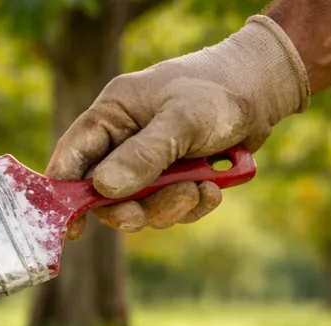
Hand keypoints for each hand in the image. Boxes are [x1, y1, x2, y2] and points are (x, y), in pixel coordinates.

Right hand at [48, 15, 310, 239]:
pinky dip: (192, 205)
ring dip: (169, 207)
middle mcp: (124, 141)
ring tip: (200, 190)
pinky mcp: (174, 178)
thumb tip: (103, 189)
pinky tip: (213, 189)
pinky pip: (170, 208)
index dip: (65, 193)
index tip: (74, 227)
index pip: (73, 157)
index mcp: (112, 115)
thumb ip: (143, 155)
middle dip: (129, 208)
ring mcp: (149, 162)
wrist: (264, 93)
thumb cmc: (217, 92)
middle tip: (142, 215)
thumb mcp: (181, 121)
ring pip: (140, 206)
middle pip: (105, 193)